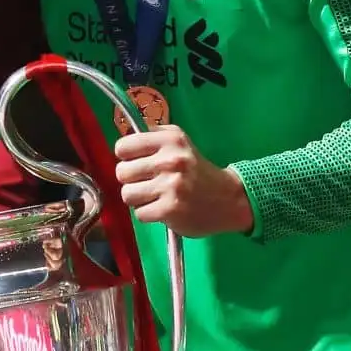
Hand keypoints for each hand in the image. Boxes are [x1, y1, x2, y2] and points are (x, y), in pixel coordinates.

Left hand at [114, 126, 253, 236]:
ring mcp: (171, 186)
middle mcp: (171, 160)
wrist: (228, 198)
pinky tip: (161, 208)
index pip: (123, 146)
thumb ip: (151, 137)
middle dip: (131, 179)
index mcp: (170, 140)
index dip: (126, 156)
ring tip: (153, 196)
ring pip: (127, 194)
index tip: (135, 161)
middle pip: (122, 172)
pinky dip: (148, 213)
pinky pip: (139, 213)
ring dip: (137, 198)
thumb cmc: (196, 169)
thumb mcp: (179, 141)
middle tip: (146, 182)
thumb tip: (122, 144)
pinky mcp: (171, 210)